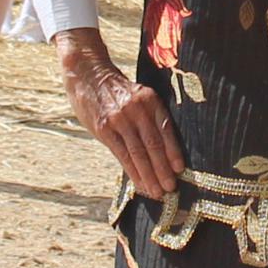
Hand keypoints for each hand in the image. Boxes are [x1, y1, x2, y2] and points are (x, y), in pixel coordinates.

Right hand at [59, 29, 184, 197]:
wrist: (88, 75)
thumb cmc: (116, 91)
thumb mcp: (138, 96)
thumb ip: (149, 118)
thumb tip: (163, 150)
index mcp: (150, 100)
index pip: (165, 130)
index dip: (173, 152)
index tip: (180, 170)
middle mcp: (136, 109)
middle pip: (153, 144)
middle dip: (163, 169)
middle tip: (170, 188)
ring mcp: (119, 120)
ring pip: (138, 153)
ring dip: (149, 175)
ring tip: (157, 192)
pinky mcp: (104, 129)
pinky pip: (122, 155)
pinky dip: (132, 171)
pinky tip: (139, 183)